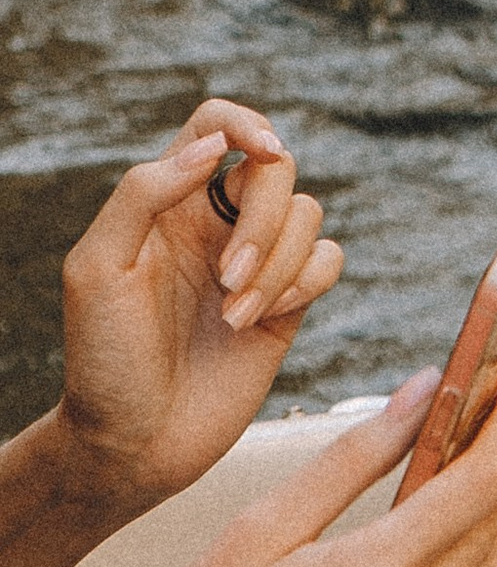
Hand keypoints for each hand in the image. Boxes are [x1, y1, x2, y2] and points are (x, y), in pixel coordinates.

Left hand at [57, 103, 343, 519]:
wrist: (132, 443)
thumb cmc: (104, 360)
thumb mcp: (98, 270)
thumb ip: (143, 194)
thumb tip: (213, 146)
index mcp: (168, 204)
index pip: (216, 125)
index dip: (246, 122)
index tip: (261, 149)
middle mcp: (216, 224)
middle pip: (276, 168)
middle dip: (263, 222)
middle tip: (226, 279)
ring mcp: (256, 262)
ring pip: (307, 213)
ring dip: (278, 264)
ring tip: (233, 315)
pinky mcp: (287, 303)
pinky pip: (328, 259)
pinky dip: (306, 281)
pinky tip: (262, 320)